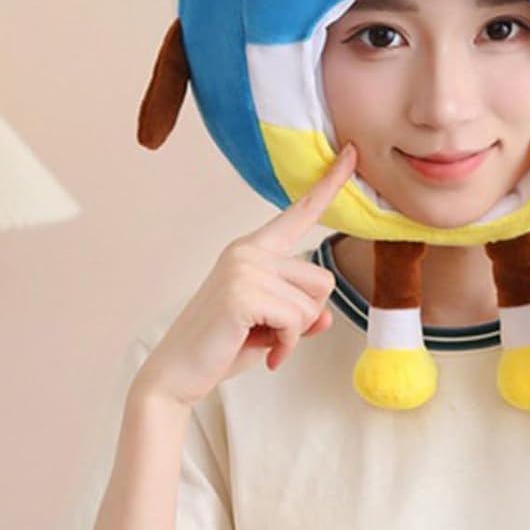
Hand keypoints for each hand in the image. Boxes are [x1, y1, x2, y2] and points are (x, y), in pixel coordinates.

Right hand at [135, 143, 358, 407]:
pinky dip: (287, 345)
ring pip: (313, 303)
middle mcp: (248, 250)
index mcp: (253, 249)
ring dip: (295, 333)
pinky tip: (264, 353)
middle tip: (271, 333)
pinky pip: (297, 320)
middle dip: (306, 315)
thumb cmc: (221, 348)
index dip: (329, 184)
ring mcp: (244, 268)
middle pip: (322, 279)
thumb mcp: (271, 327)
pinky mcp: (243, 292)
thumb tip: (324, 317)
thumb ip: (300, 315)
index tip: (352, 154)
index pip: (299, 212)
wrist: (176, 376)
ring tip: (263, 341)